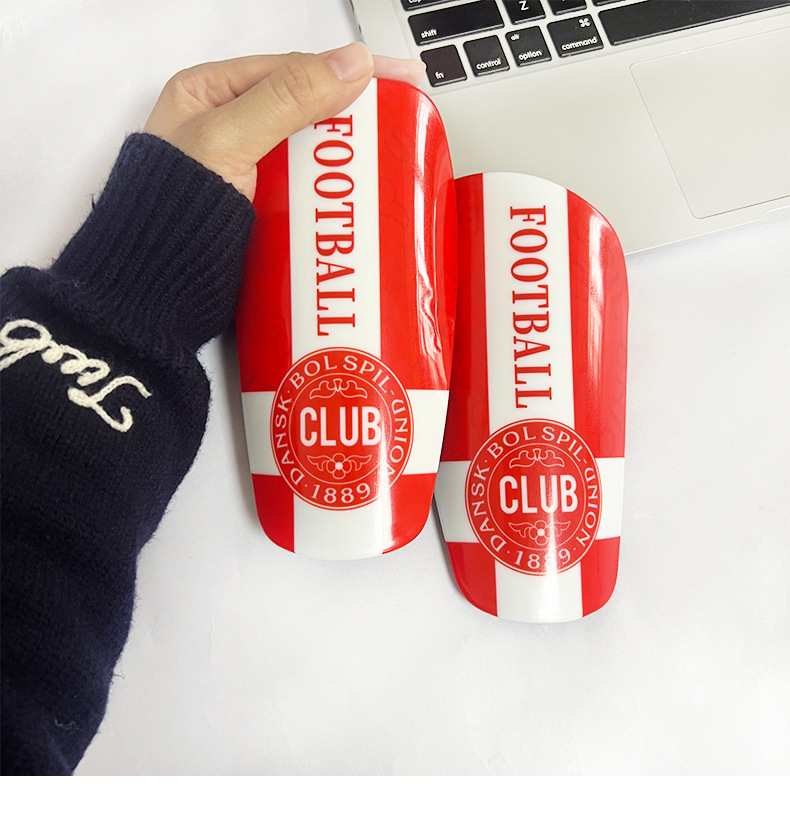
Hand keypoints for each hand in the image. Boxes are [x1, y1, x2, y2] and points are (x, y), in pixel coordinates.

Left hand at [143, 42, 424, 200]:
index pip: (294, 69)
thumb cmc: (169, 213)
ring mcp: (244, 171)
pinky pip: (304, 191)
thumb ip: (286, 98)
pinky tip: (355, 197)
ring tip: (388, 159)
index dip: (349, 70)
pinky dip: (331, 191)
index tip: (397, 78)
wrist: (157, 290)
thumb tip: (350, 63)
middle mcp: (228, 128)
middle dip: (353, 115)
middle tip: (402, 119)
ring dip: (346, 157)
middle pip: (305, 110)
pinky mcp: (257, 210)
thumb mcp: (228, 139)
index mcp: (211, 94)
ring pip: (308, 153)